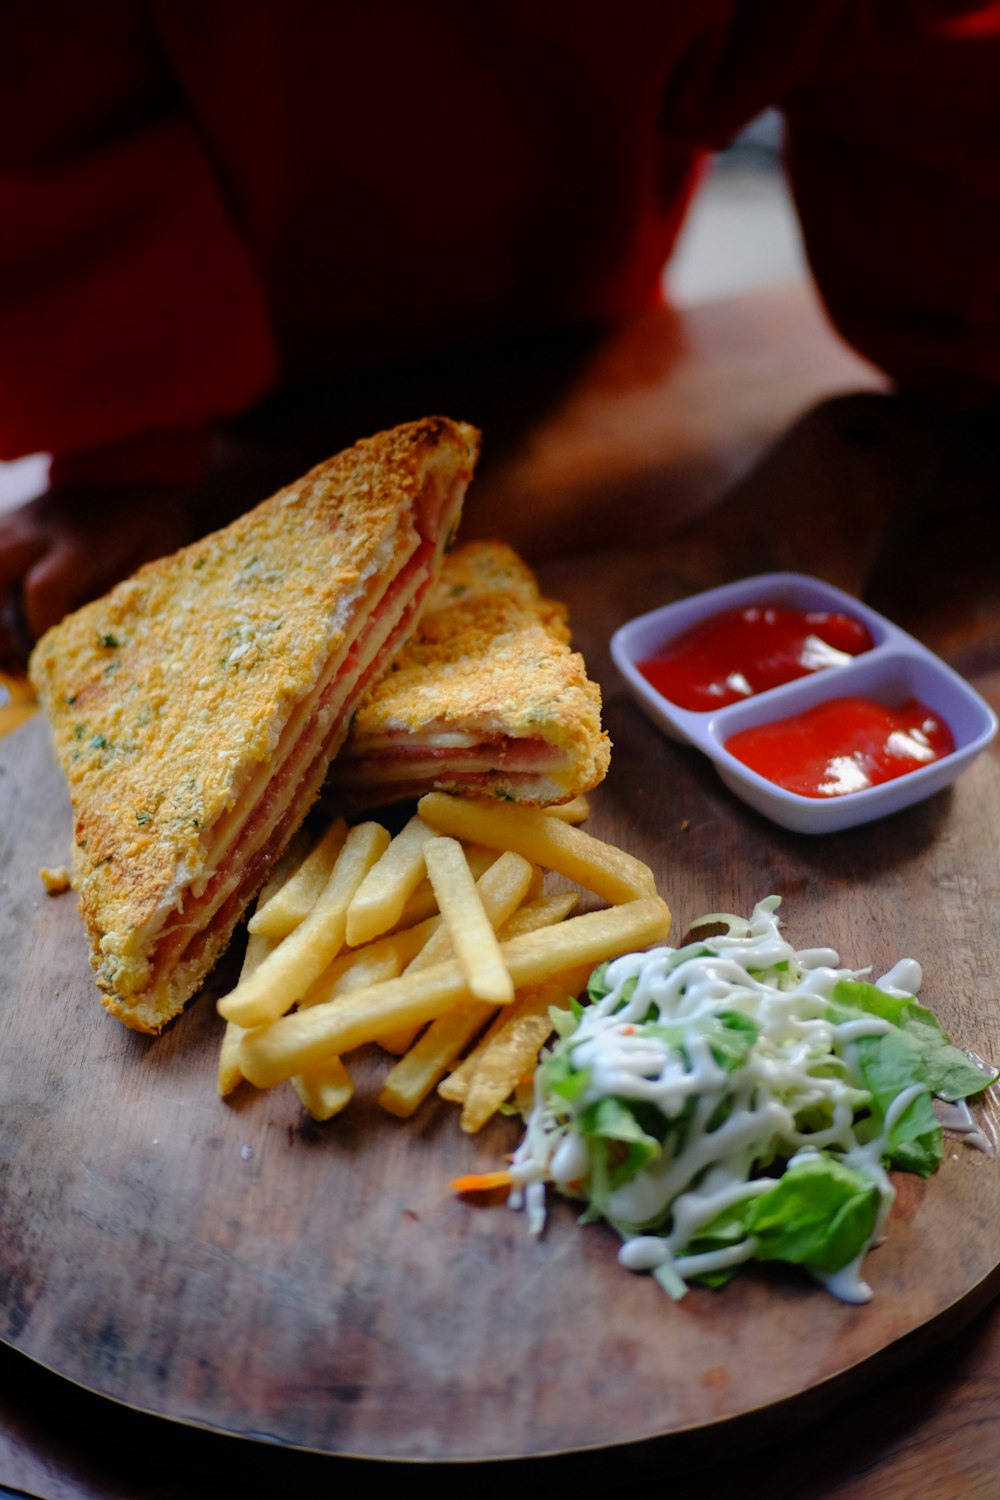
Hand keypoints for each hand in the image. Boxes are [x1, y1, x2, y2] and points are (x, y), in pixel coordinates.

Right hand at [0, 483, 193, 653]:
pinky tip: (8, 620)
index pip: (42, 590)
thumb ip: (120, 598)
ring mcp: (22, 520)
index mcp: (82, 542)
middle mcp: (42, 527)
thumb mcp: (153, 564)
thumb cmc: (154, 528)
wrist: (142, 472)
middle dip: (1, 627)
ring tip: (10, 650)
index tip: (56, 655)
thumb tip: (93, 640)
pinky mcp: (13, 519)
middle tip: (19, 661)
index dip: (41, 628)